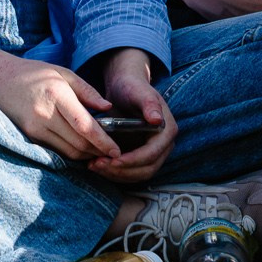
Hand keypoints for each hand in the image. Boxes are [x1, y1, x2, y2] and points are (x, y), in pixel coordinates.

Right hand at [0, 45, 113, 163]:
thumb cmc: (33, 73)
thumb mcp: (63, 73)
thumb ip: (87, 91)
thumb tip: (108, 108)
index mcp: (56, 94)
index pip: (84, 126)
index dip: (103, 142)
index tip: (117, 150)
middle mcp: (44, 114)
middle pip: (78, 143)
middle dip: (98, 151)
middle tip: (112, 153)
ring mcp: (34, 128)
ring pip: (68, 152)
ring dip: (86, 155)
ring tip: (99, 151)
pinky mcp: (28, 137)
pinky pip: (55, 151)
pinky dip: (71, 153)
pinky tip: (81, 148)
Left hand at [87, 49, 175, 183]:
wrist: (124, 88)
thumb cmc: (131, 86)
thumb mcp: (138, 91)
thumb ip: (148, 103)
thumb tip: (157, 120)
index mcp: (166, 131)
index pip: (152, 154)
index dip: (133, 160)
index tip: (113, 160)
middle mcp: (164, 145)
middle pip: (146, 169)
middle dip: (122, 171)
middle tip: (99, 165)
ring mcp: (153, 153)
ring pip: (138, 174)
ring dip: (116, 175)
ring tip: (94, 165)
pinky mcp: (140, 157)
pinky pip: (130, 172)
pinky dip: (114, 172)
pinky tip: (97, 164)